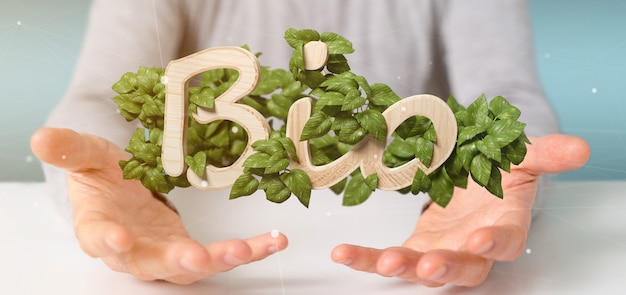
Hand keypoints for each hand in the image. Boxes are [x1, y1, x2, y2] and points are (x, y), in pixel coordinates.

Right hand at [31, 128, 287, 283]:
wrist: (119, 190)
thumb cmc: (101, 176)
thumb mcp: (87, 155)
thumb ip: (70, 149)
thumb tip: (41, 137)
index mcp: (99, 226)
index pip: (98, 238)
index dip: (107, 240)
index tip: (119, 237)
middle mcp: (132, 250)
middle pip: (150, 265)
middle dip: (173, 262)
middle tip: (194, 257)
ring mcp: (163, 253)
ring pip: (190, 268)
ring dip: (219, 261)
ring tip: (248, 249)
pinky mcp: (188, 250)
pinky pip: (219, 257)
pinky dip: (247, 251)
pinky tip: (274, 241)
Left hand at [331, 134, 589, 286]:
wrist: (473, 176)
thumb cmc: (499, 170)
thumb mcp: (520, 155)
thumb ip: (545, 153)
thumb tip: (581, 147)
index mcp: (503, 223)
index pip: (506, 239)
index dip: (495, 242)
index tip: (480, 240)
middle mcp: (473, 246)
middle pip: (465, 267)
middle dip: (446, 267)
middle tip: (425, 265)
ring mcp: (442, 250)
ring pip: (424, 268)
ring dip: (403, 267)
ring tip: (382, 262)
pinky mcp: (415, 247)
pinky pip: (389, 258)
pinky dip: (367, 258)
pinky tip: (344, 254)